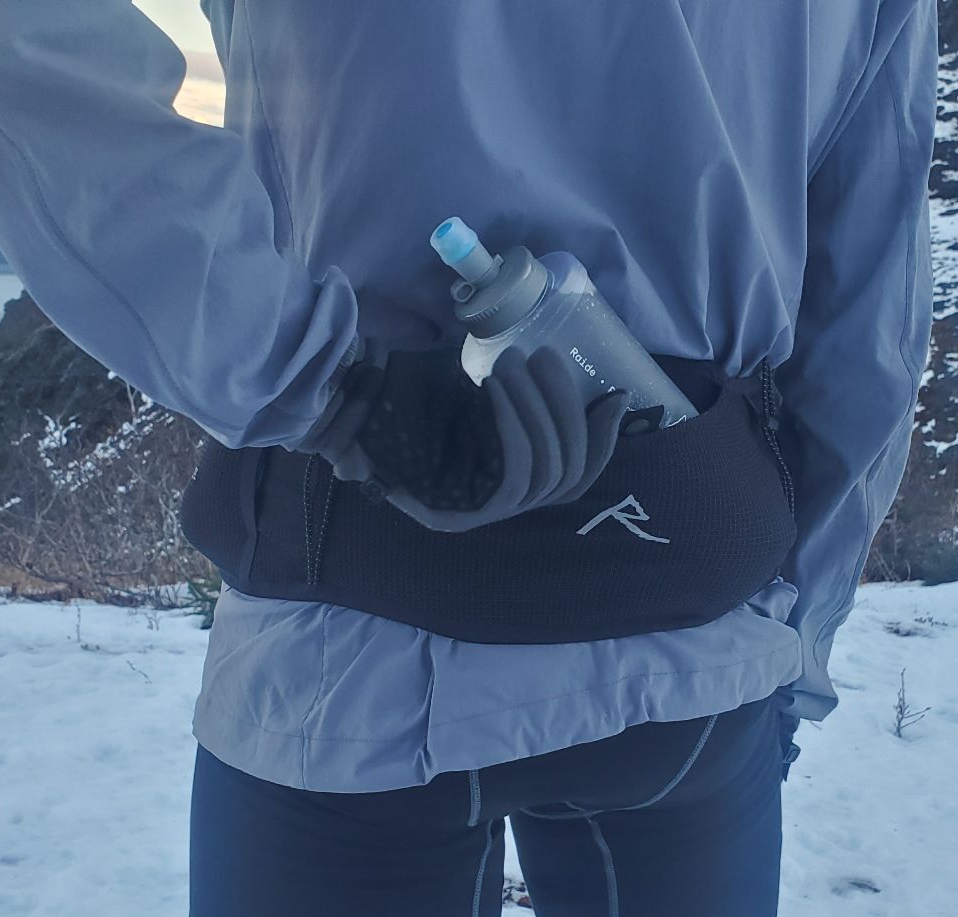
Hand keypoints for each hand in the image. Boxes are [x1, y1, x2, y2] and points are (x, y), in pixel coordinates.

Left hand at [294, 337, 628, 531]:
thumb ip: (530, 396)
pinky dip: (517, 430)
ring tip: (517, 363)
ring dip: (540, 411)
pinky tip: (501, 391)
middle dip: (566, 409)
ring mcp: (479, 515)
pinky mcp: (459, 518)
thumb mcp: (481, 388)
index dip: (601, 440)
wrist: (343, 402)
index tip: (614, 397)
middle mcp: (497, 505)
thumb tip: (605, 395)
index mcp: (507, 480)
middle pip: (566, 472)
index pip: (574, 474)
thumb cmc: (411, 392)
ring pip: (545, 472)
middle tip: (545, 357)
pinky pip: (514, 477)